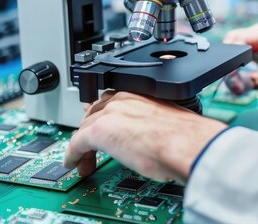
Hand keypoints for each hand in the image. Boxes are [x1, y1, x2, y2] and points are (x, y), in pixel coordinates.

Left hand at [64, 91, 226, 182]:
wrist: (185, 143)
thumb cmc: (185, 135)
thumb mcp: (168, 120)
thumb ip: (155, 122)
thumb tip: (154, 136)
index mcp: (139, 92)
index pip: (111, 102)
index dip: (104, 118)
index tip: (106, 130)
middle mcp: (122, 98)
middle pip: (94, 113)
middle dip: (90, 131)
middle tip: (92, 148)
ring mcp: (109, 114)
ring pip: (84, 128)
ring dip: (83, 146)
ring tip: (85, 162)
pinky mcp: (98, 131)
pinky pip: (76, 144)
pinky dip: (73, 156)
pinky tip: (74, 165)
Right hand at [224, 23, 257, 101]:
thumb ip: (251, 82)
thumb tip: (231, 85)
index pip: (238, 38)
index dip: (229, 57)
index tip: (229, 76)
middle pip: (233, 41)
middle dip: (228, 62)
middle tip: (232, 81)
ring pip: (234, 48)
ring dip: (232, 65)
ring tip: (238, 80)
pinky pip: (240, 54)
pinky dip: (237, 66)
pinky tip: (242, 76)